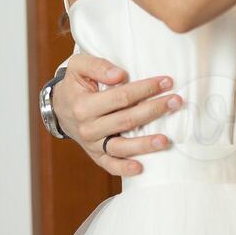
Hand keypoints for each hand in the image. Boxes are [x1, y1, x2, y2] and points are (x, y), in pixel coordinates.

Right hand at [53, 53, 181, 176]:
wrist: (59, 108)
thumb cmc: (74, 84)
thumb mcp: (78, 66)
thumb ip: (97, 66)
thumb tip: (120, 75)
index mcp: (84, 105)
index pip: (121, 97)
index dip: (145, 89)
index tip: (166, 81)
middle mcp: (87, 128)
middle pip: (126, 120)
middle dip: (154, 110)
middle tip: (176, 101)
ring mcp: (92, 144)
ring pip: (121, 146)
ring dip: (145, 144)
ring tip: (166, 140)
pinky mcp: (96, 155)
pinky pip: (110, 165)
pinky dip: (124, 168)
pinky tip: (140, 167)